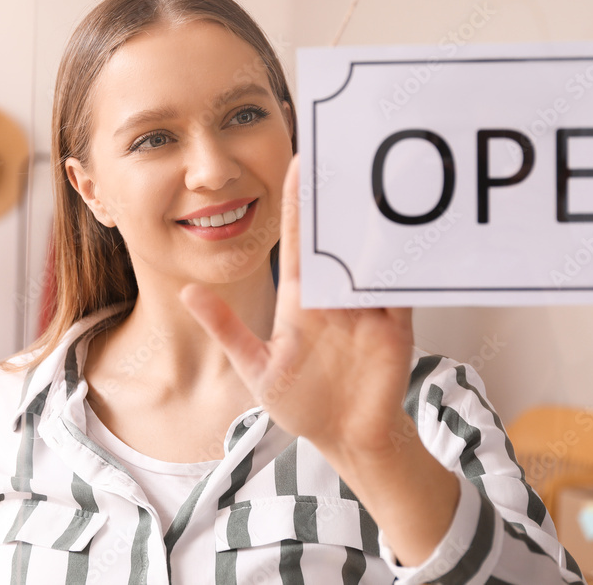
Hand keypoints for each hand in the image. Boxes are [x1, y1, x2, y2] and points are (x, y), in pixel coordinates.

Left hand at [180, 154, 414, 462]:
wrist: (345, 438)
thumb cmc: (300, 402)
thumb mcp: (255, 367)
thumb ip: (226, 329)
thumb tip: (187, 293)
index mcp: (301, 299)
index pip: (298, 242)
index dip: (297, 205)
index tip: (298, 166)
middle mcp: (335, 296)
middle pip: (337, 239)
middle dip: (338, 198)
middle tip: (342, 154)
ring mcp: (367, 308)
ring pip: (370, 255)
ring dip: (373, 223)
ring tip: (374, 183)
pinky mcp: (395, 325)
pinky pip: (402, 287)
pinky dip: (404, 265)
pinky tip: (405, 238)